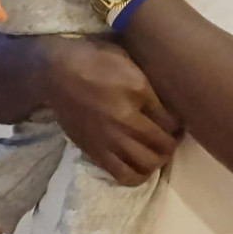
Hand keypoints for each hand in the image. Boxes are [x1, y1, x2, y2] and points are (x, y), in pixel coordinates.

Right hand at [37, 36, 181, 184]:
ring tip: (155, 152)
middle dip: (171, 142)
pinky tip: (139, 166)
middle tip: (169, 137)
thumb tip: (168, 100)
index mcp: (138, 91)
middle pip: (163, 144)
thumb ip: (148, 81)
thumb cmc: (93, 59)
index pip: (171, 120)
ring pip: (148, 163)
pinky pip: (124, 175)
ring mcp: (110, 138)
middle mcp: (126, 118)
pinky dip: (138, 175)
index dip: (178, 123)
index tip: (176, 122)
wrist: (54, 74)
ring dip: (158, 160)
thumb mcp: (127, 60)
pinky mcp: (95, 151)